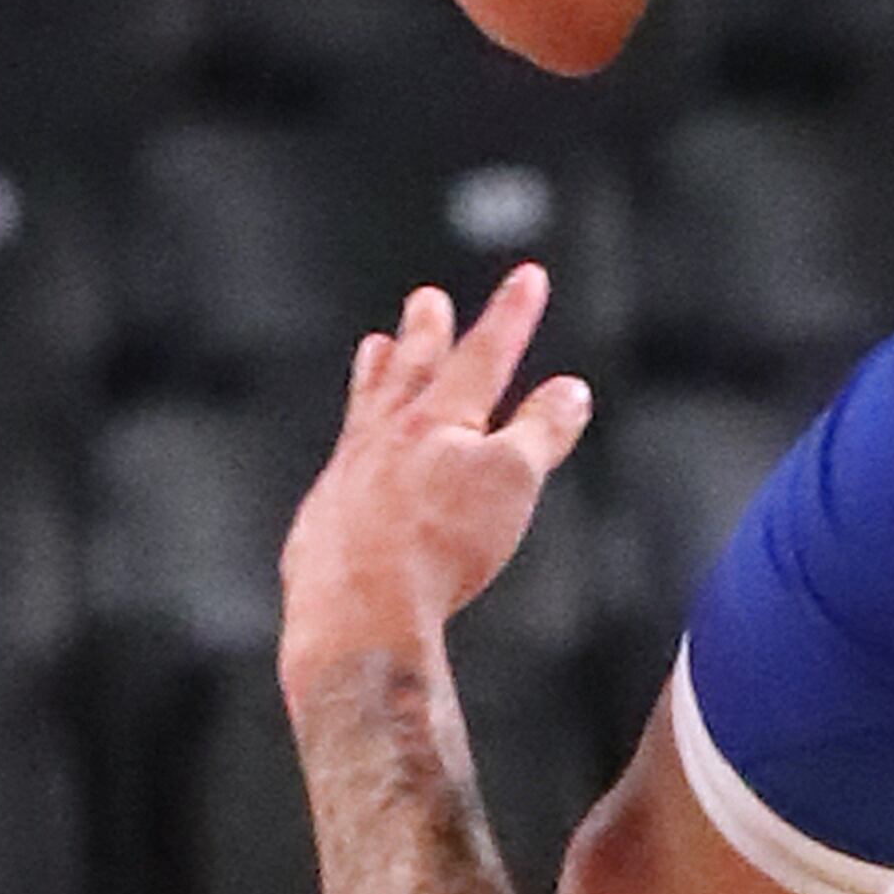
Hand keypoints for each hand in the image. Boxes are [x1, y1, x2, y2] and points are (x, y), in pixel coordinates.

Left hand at [278, 266, 591, 684]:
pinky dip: (353, 450)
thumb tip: (570, 391)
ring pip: (365, 411)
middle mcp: (385, 438)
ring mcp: (348, 477)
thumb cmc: (438, 549)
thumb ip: (542, 431)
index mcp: (438, 421)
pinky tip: (350, 461)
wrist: (357, 615)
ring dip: (376, 376)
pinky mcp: (324, 522)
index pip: (485, 354)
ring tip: (374, 350)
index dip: (512, 315)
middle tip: (426, 299)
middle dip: (426, 333)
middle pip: (410, 371)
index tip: (528, 278)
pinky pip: (341, 469)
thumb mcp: (513, 483)